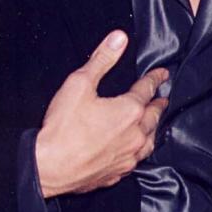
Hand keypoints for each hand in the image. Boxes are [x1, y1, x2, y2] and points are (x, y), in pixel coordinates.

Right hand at [34, 30, 168, 196]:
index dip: (155, 79)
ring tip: (154, 123)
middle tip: (163, 99)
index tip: (162, 74)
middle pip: (153, 116)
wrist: (49, 167)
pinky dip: (139, 149)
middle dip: (158, 105)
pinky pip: (136, 159)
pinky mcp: (118, 173)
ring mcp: (129, 157)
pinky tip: (135, 150)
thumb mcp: (79, 84)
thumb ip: (102, 59)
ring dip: (153, 129)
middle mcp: (136, 135)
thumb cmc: (62, 127)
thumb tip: (119, 38)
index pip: (147, 89)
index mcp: (130, 111)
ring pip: (149, 140)